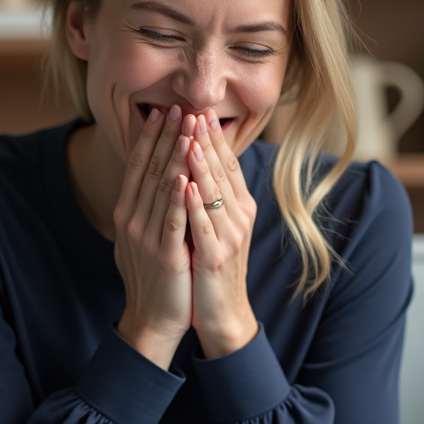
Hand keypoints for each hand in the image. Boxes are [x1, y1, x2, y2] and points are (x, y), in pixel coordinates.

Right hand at [113, 105, 193, 368]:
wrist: (152, 319)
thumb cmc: (153, 276)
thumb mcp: (143, 235)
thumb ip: (146, 206)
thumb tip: (155, 176)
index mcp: (127, 212)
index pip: (138, 166)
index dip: (150, 137)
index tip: (162, 111)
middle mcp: (132, 220)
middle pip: (149, 170)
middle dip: (165, 137)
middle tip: (179, 107)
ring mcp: (146, 237)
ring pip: (160, 188)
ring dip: (174, 156)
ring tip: (186, 129)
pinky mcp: (165, 255)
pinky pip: (171, 220)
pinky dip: (176, 197)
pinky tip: (183, 176)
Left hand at [183, 110, 258, 358]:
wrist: (222, 313)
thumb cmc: (212, 266)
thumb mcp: (214, 225)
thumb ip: (209, 195)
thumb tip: (194, 161)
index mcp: (238, 206)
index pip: (227, 163)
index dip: (213, 137)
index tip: (198, 110)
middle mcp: (239, 217)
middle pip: (223, 171)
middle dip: (206, 140)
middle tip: (193, 111)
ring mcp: (230, 236)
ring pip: (215, 194)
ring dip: (201, 164)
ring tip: (190, 137)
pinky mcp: (217, 257)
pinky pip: (203, 225)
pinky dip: (194, 204)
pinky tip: (185, 185)